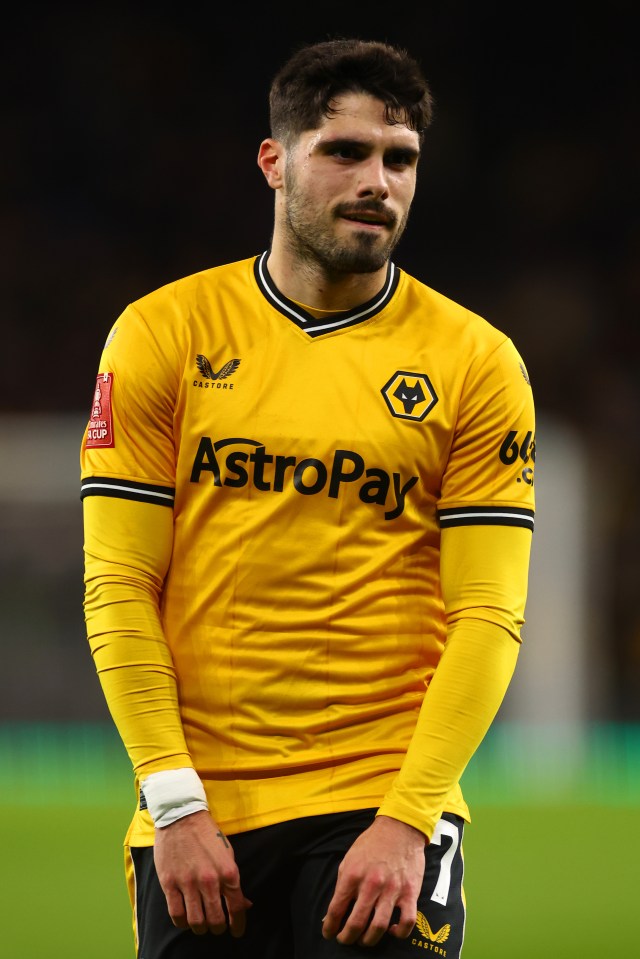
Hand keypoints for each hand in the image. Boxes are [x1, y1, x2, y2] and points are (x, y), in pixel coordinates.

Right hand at [153, 810, 251, 936]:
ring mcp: (188, 882)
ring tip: (201, 925)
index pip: (236, 908)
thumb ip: (234, 881)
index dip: (238, 924)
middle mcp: (209, 880)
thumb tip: (245, 904)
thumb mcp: (228, 853)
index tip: (236, 931)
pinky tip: (185, 919)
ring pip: (195, 921)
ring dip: (200, 928)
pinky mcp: (169, 883)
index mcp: (228, 872)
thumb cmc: (207, 834)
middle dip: (218, 928)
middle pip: (215, 920)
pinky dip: (182, 922)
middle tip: (217, 927)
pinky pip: (176, 914)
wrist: (181, 815)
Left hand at [322, 815, 425, 947]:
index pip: (336, 909)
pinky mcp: (410, 892)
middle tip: (345, 940)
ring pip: (379, 927)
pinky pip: (407, 922)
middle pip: (356, 923)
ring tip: (364, 940)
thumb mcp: (349, 859)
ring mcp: (392, 890)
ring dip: (369, 940)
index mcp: (352, 875)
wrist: (399, 828)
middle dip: (347, 937)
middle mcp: (371, 884)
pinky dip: (399, 933)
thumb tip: (333, 911)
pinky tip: (392, 931)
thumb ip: (341, 885)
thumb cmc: (371, 843)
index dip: (330, 926)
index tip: (328, 933)